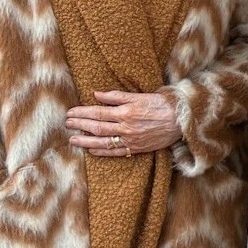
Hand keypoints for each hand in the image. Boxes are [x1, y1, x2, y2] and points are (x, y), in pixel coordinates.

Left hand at [64, 90, 180, 157]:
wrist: (181, 119)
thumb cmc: (162, 104)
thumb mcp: (140, 95)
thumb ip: (117, 96)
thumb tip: (96, 95)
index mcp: (126, 111)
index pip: (98, 112)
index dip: (82, 113)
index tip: (70, 112)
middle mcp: (126, 127)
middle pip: (97, 127)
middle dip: (80, 125)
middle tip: (67, 124)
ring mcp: (130, 139)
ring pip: (103, 141)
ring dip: (85, 140)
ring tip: (73, 139)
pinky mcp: (137, 148)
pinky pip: (115, 152)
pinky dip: (102, 151)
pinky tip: (91, 150)